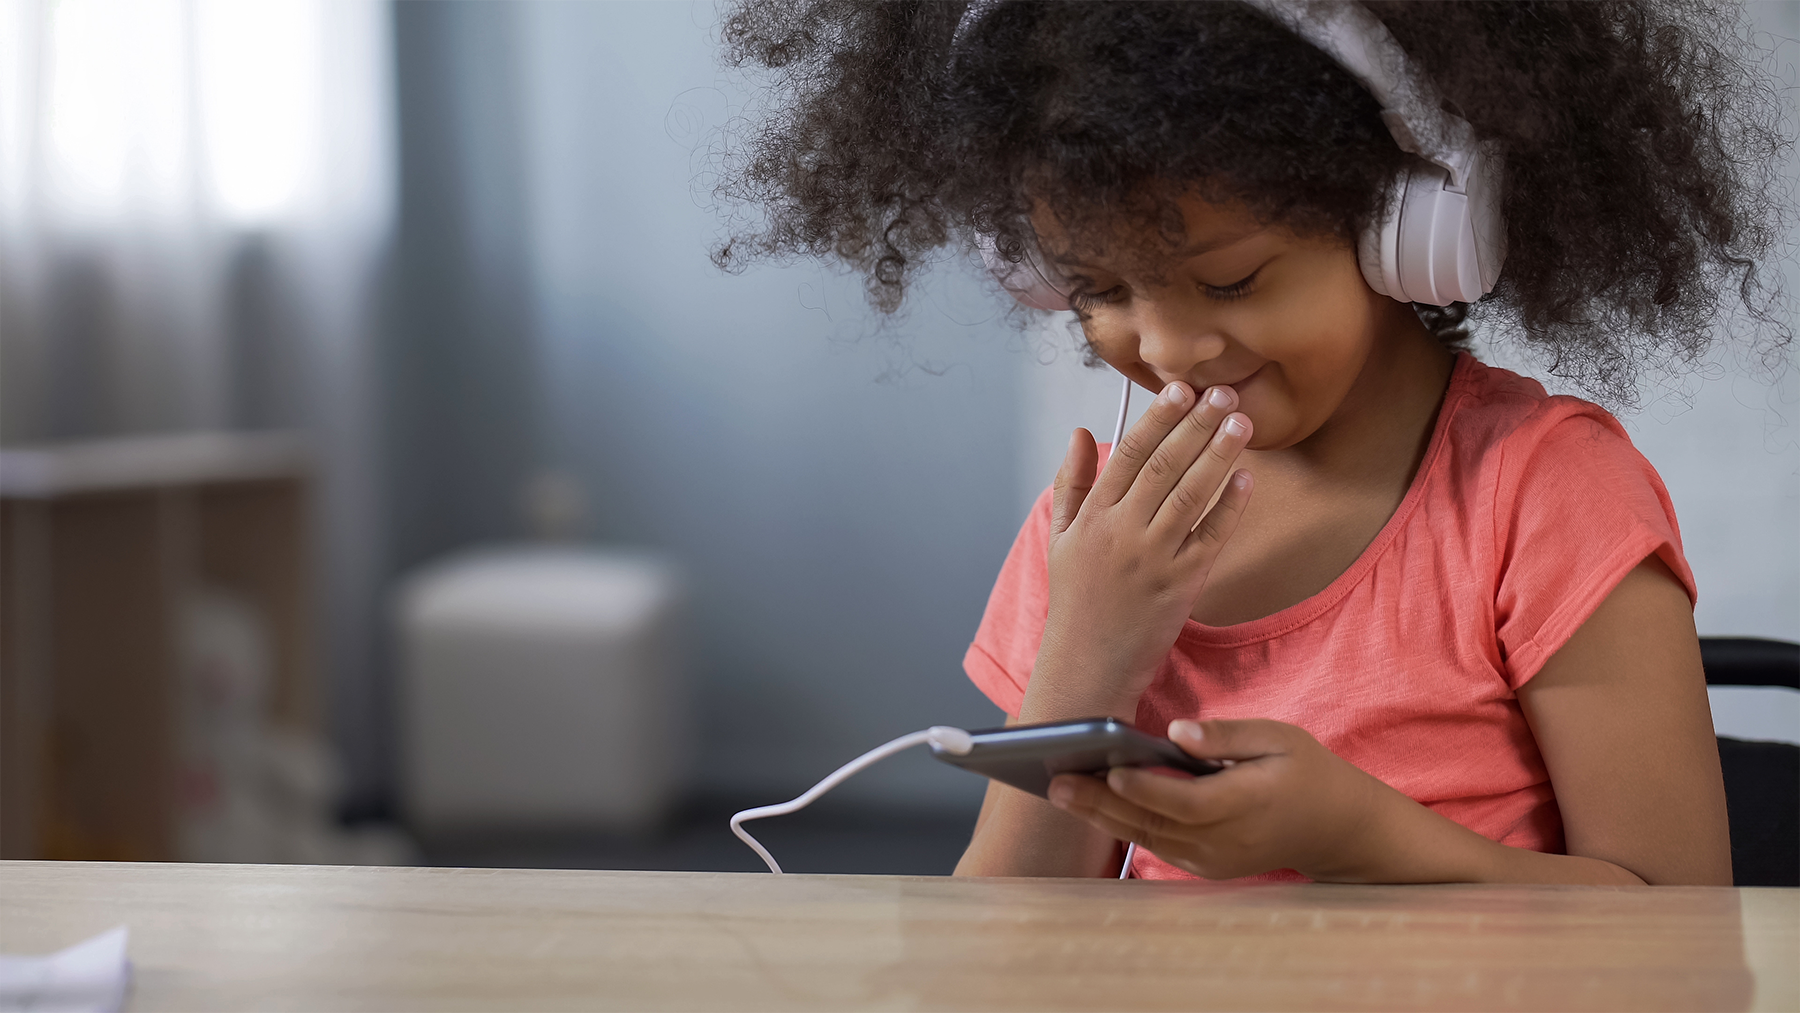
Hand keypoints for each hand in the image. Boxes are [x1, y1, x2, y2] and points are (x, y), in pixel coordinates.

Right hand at [1024, 383, 1253, 718]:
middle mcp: (1123, 531)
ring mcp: (1154, 557)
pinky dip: (1229, 507)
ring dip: (1219, 454)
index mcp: (1093, 515)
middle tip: (1223, 393)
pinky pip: (1211, 537)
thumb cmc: (1075, 601)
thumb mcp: (1059, 537)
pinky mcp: (1182, 584)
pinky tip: (1246, 479)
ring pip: (1191, 493)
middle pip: (1166, 464)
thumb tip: (1083, 433)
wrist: (1087, 664)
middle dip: (1197, 424)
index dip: (1158, 417)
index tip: (1180, 389)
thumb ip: (1072, 482)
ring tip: (1241, 423)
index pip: (1130, 453)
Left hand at [1046, 718, 1384, 880]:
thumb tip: (1176, 734)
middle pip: (1155, 823)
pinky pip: (1158, 845)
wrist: (1336, 829)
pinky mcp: (1206, 866)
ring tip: (1060, 791)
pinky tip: (1091, 804)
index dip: (1146, 788)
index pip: (1187, 802)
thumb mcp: (1279, 738)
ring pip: (1149, 838)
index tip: (1108, 769)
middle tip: (1057, 783)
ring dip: (1102, 816)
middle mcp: (1226, 840)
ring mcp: (1215, 860)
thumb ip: (1227, 737)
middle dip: (1102, 804)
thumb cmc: (1305, 772)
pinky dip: (1123, 825)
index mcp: (1247, 804)